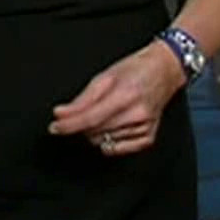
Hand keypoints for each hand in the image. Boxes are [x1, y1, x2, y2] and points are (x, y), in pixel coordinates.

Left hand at [48, 42, 186, 155]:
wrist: (165, 70)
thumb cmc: (136, 69)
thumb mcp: (105, 76)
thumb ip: (82, 99)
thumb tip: (60, 114)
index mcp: (125, 96)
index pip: (90, 119)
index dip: (69, 125)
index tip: (55, 127)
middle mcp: (137, 114)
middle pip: (95, 132)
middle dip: (82, 126)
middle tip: (85, 112)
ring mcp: (144, 128)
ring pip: (104, 142)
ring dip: (96, 132)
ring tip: (105, 114)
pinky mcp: (149, 137)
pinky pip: (118, 149)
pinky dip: (109, 143)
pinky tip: (111, 129)